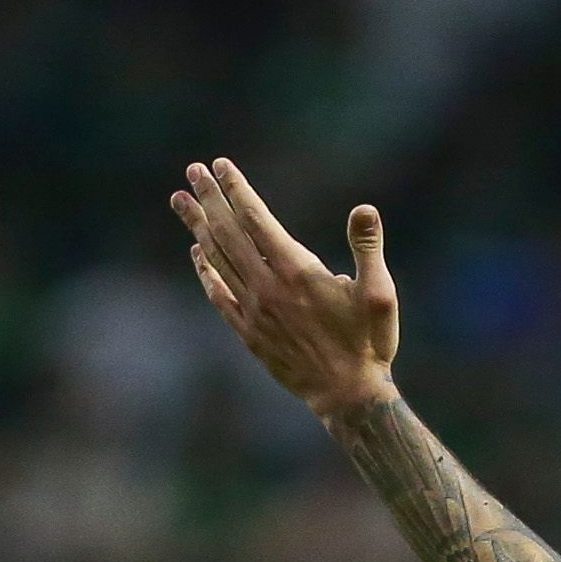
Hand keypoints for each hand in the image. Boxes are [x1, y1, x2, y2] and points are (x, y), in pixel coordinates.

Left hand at [173, 158, 398, 419]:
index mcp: (297, 271)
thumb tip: (365, 209)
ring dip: (197, 227)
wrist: (347, 395)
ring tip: (180, 201)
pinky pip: (218, 294)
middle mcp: (267, 287)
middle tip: (192, 171)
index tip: (220, 165)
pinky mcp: (248, 332)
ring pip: (217, 259)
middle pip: (228, 232)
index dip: (236, 189)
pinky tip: (196, 254)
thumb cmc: (369, 342)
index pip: (256, 218)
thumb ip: (368, 249)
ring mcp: (253, 310)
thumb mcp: (380, 294)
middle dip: (209, 199)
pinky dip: (204, 270)